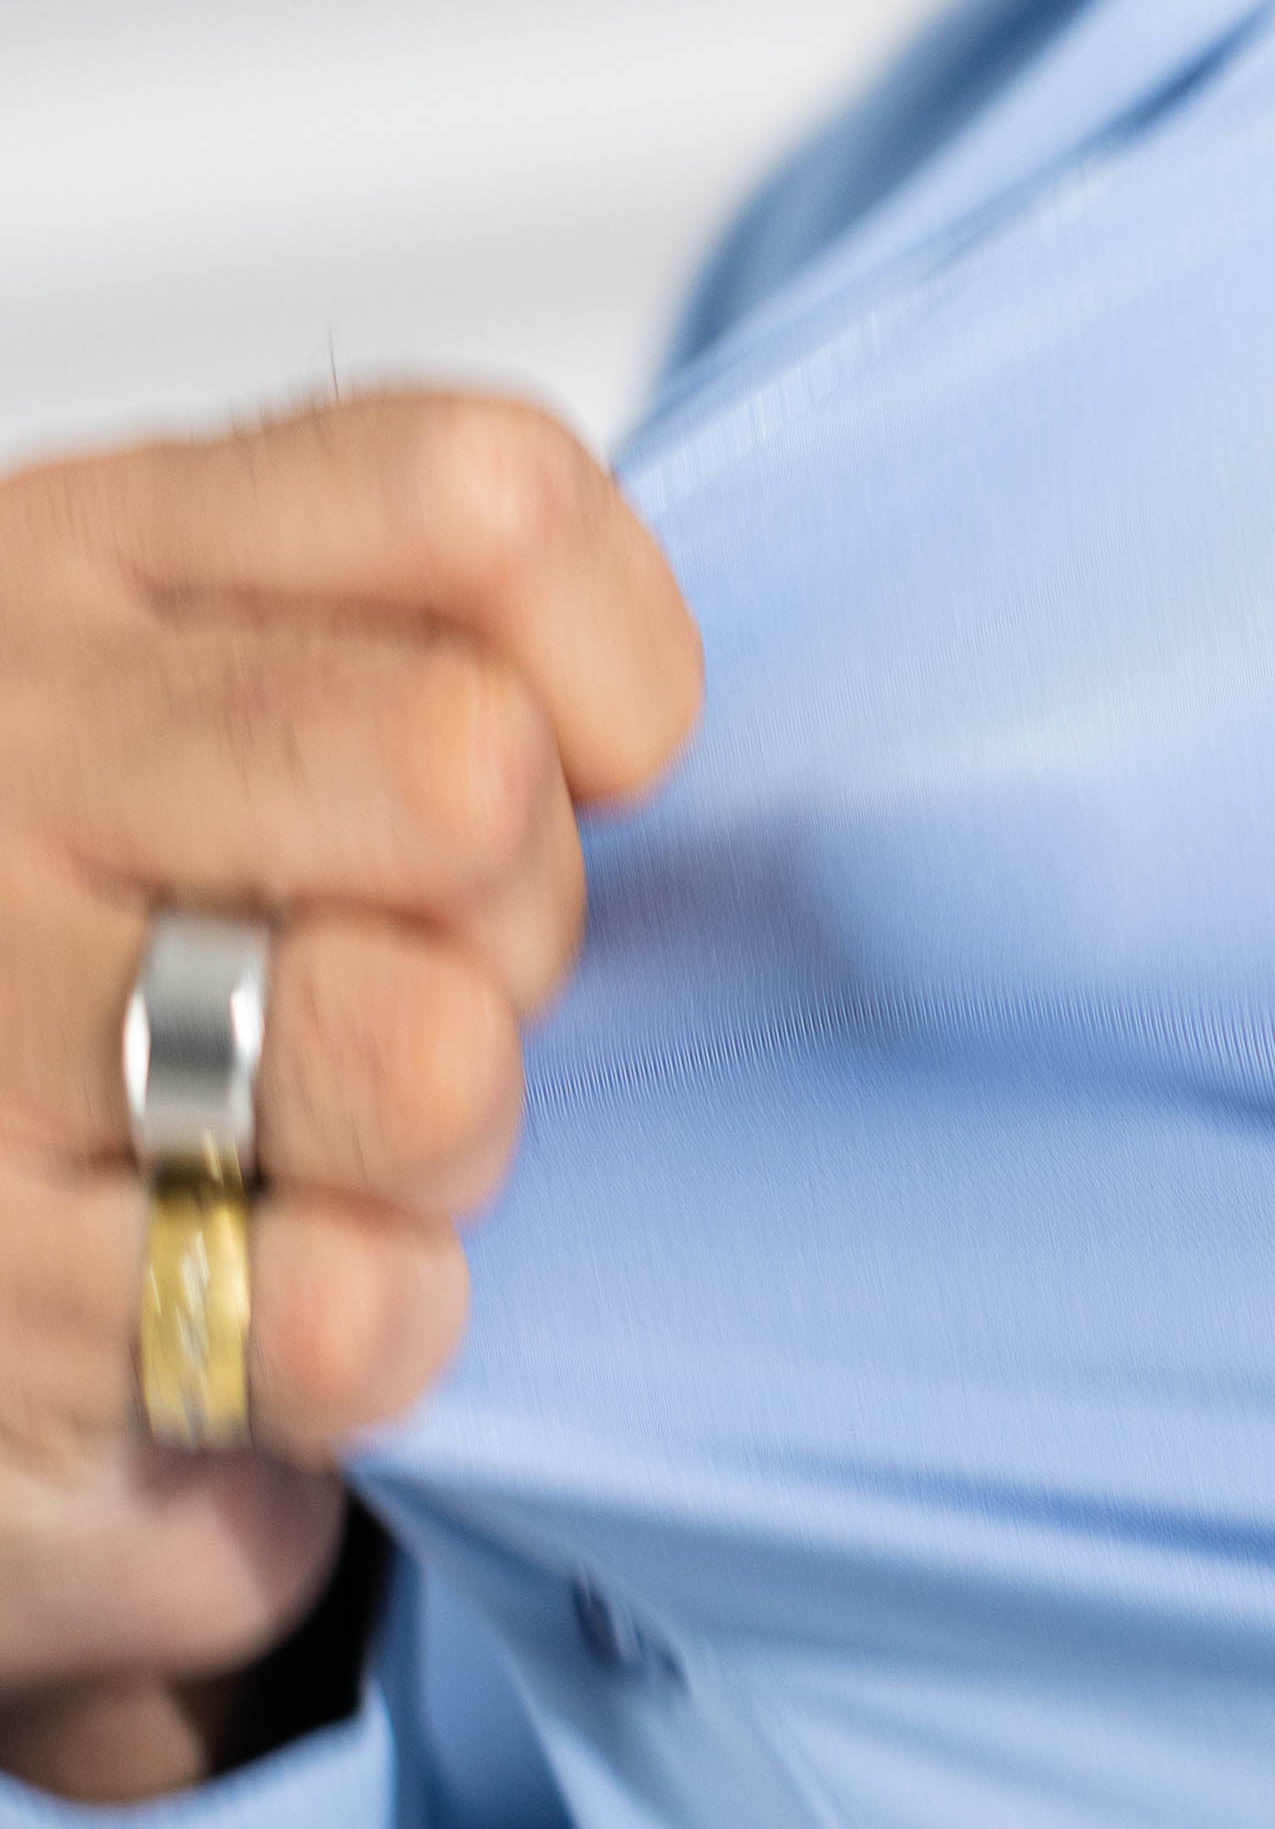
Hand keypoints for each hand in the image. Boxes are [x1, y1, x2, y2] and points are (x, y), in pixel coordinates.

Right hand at [0, 394, 701, 1802]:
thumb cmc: (94, 966)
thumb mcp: (204, 725)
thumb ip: (413, 657)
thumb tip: (656, 741)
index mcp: (97, 561)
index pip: (487, 505)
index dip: (620, 673)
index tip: (589, 781)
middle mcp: (17, 748)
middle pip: (471, 767)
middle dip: (529, 921)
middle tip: (448, 995)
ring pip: (420, 1046)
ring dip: (449, 1137)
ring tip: (347, 1156)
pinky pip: (340, 1302)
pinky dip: (377, 1324)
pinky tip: (292, 1295)